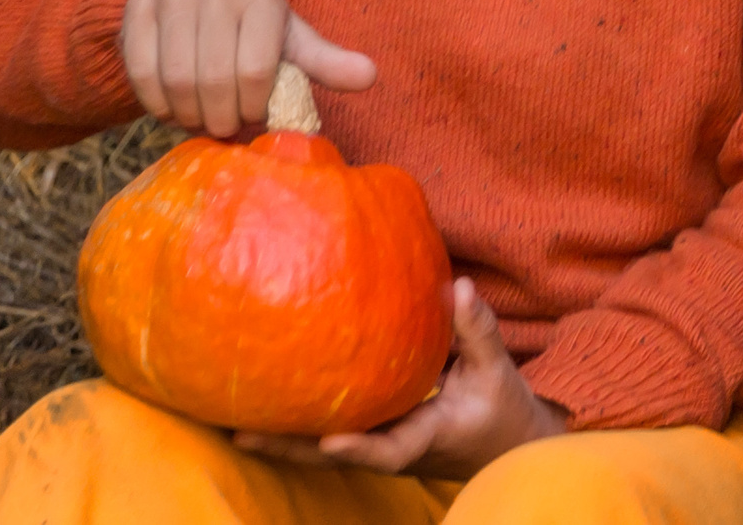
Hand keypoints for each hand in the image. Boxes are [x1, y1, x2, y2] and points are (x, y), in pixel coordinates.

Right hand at [119, 0, 376, 136]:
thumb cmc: (251, 30)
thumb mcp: (290, 42)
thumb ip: (326, 61)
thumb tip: (370, 76)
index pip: (258, 70)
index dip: (253, 106)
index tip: (253, 116)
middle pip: (216, 78)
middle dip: (220, 117)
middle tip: (223, 126)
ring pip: (177, 78)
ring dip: (188, 114)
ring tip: (199, 119)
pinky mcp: (137, 7)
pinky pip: (141, 72)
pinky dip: (156, 102)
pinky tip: (171, 106)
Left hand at [235, 278, 565, 478]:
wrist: (508, 450)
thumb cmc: (504, 412)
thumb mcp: (497, 372)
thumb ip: (477, 330)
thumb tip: (457, 285)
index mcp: (426, 438)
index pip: (390, 451)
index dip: (360, 447)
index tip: (329, 440)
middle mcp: (396, 449)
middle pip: (335, 456)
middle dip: (289, 448)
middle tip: (241, 434)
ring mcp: (382, 445)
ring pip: (326, 447)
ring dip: (284, 439)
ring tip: (235, 423)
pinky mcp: (379, 434)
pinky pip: (334, 430)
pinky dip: (302, 424)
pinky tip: (272, 404)